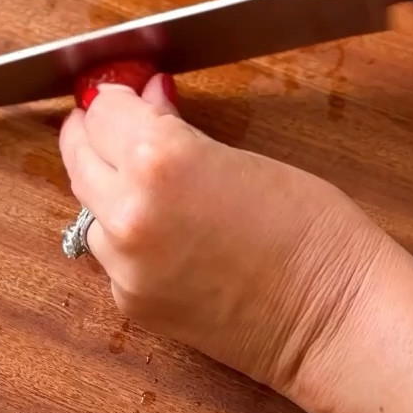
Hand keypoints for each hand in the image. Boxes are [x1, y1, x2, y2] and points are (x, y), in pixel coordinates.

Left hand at [58, 77, 388, 392]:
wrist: (333, 317)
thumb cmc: (310, 229)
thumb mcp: (240, 157)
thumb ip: (177, 130)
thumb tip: (148, 101)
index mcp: (157, 160)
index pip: (101, 111)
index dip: (116, 98)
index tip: (128, 95)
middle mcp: (127, 212)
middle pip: (78, 155)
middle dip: (97, 136)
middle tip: (120, 125)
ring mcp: (124, 265)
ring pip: (87, 209)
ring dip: (107, 191)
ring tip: (152, 185)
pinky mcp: (131, 303)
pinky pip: (110, 256)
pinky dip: (127, 240)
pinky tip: (170, 235)